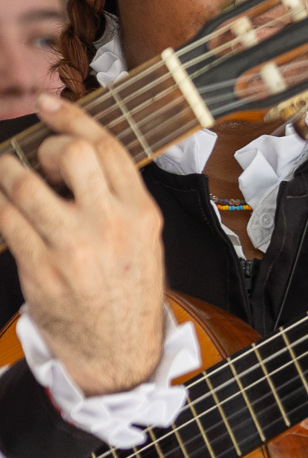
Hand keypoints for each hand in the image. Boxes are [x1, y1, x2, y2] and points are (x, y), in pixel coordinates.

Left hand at [0, 95, 167, 393]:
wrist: (118, 353)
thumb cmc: (127, 296)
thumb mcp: (143, 243)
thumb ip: (118, 201)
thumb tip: (76, 157)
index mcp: (141, 215)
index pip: (108, 148)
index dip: (72, 118)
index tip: (47, 104)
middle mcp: (111, 226)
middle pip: (72, 154)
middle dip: (46, 149)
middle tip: (41, 165)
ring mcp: (74, 248)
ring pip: (26, 185)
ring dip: (8, 174)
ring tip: (9, 179)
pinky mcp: (42, 270)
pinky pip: (7, 220)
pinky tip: (3, 207)